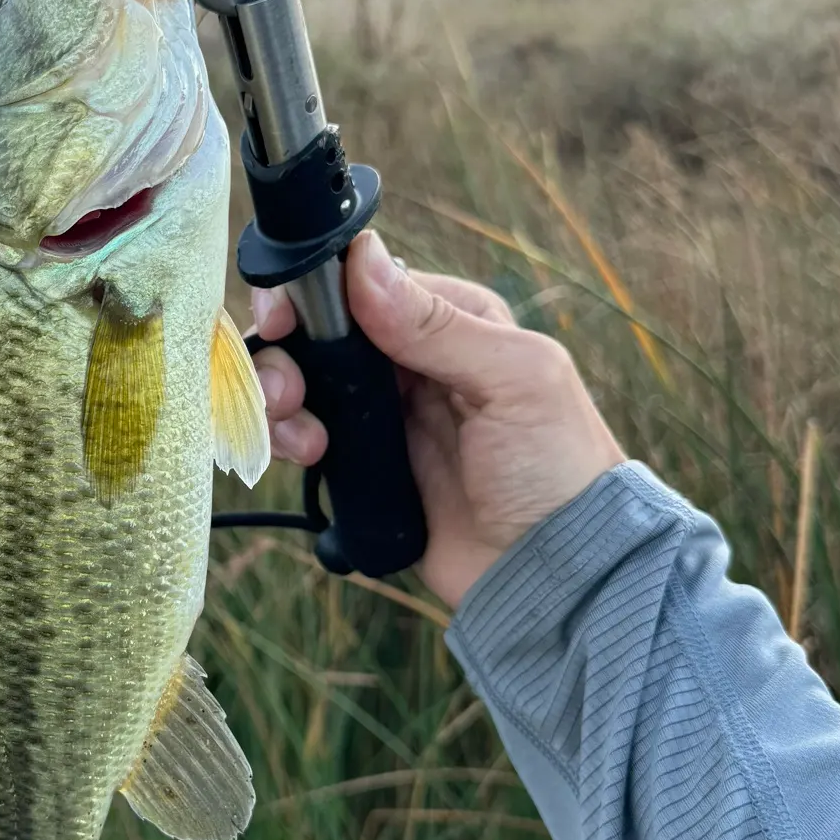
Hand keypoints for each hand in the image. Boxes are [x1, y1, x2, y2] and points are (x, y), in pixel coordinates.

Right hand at [250, 230, 626, 610]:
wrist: (556, 582)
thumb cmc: (558, 471)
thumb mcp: (513, 381)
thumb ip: (435, 323)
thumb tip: (362, 257)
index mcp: (453, 319)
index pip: (363, 280)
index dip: (313, 290)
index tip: (284, 315)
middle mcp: (410, 357)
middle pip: (318, 327)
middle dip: (286, 349)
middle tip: (286, 388)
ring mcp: (383, 411)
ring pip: (302, 377)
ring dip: (281, 395)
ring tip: (302, 436)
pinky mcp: (363, 463)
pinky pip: (303, 433)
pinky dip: (286, 436)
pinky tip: (307, 455)